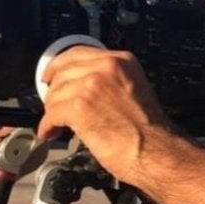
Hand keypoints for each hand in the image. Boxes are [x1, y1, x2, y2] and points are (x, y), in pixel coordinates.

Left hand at [37, 46, 171, 182]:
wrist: (156, 150)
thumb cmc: (149, 130)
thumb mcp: (133, 88)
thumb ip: (110, 80)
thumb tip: (84, 86)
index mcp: (121, 60)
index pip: (78, 53)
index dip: (59, 65)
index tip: (51, 75)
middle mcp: (106, 67)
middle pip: (63, 71)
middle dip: (54, 90)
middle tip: (52, 105)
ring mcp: (92, 85)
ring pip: (55, 93)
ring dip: (51, 110)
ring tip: (54, 124)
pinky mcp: (80, 107)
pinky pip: (52, 113)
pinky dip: (48, 125)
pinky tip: (51, 133)